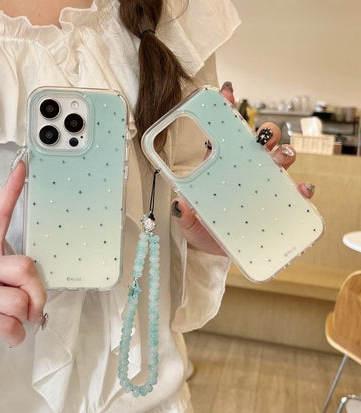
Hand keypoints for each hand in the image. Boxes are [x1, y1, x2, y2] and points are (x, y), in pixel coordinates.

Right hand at [0, 161, 46, 347]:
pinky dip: (17, 334)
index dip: (11, 192)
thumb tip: (41, 296)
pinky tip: (10, 333)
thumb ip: (17, 276)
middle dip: (36, 290)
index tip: (23, 168)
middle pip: (24, 268)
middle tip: (34, 303)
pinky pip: (10, 326)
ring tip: (17, 319)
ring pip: (19, 301)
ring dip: (26, 316)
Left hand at [170, 85, 314, 255]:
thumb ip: (185, 215)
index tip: (226, 92)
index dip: (227, 110)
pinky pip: (294, 192)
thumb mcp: (191, 223)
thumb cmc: (206, 231)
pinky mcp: (279, 204)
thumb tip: (179, 205)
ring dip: (284, 154)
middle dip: (264, 133)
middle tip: (262, 137)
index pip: (225, 134)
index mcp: (221, 167)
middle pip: (259, 142)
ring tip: (281, 159)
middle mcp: (245, 172)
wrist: (222, 252)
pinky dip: (300, 188)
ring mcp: (264, 186)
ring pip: (280, 160)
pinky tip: (300, 190)